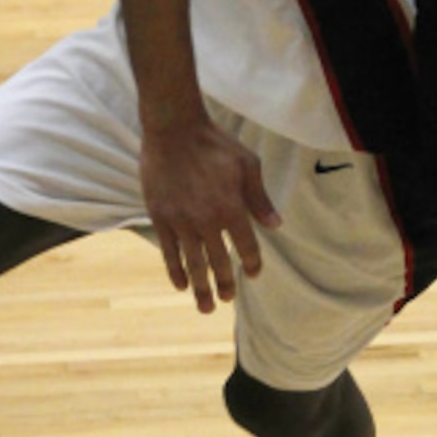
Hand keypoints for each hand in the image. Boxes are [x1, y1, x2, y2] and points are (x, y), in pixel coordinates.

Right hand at [140, 114, 281, 310]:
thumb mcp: (247, 165)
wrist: (173, 129)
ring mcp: (181, 221)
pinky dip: (175, 271)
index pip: (245, 246)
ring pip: (193, 264)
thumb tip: (276, 225)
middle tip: (227, 299)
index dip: (251, 263)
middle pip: (218, 262)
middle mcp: (207, 220)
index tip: (253, 274)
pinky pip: (169, 252)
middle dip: (224, 284)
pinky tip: (180, 284)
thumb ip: (259, 198)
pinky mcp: (160, 217)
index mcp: (232, 208)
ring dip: (200, 288)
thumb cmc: (215, 143)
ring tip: (206, 306)